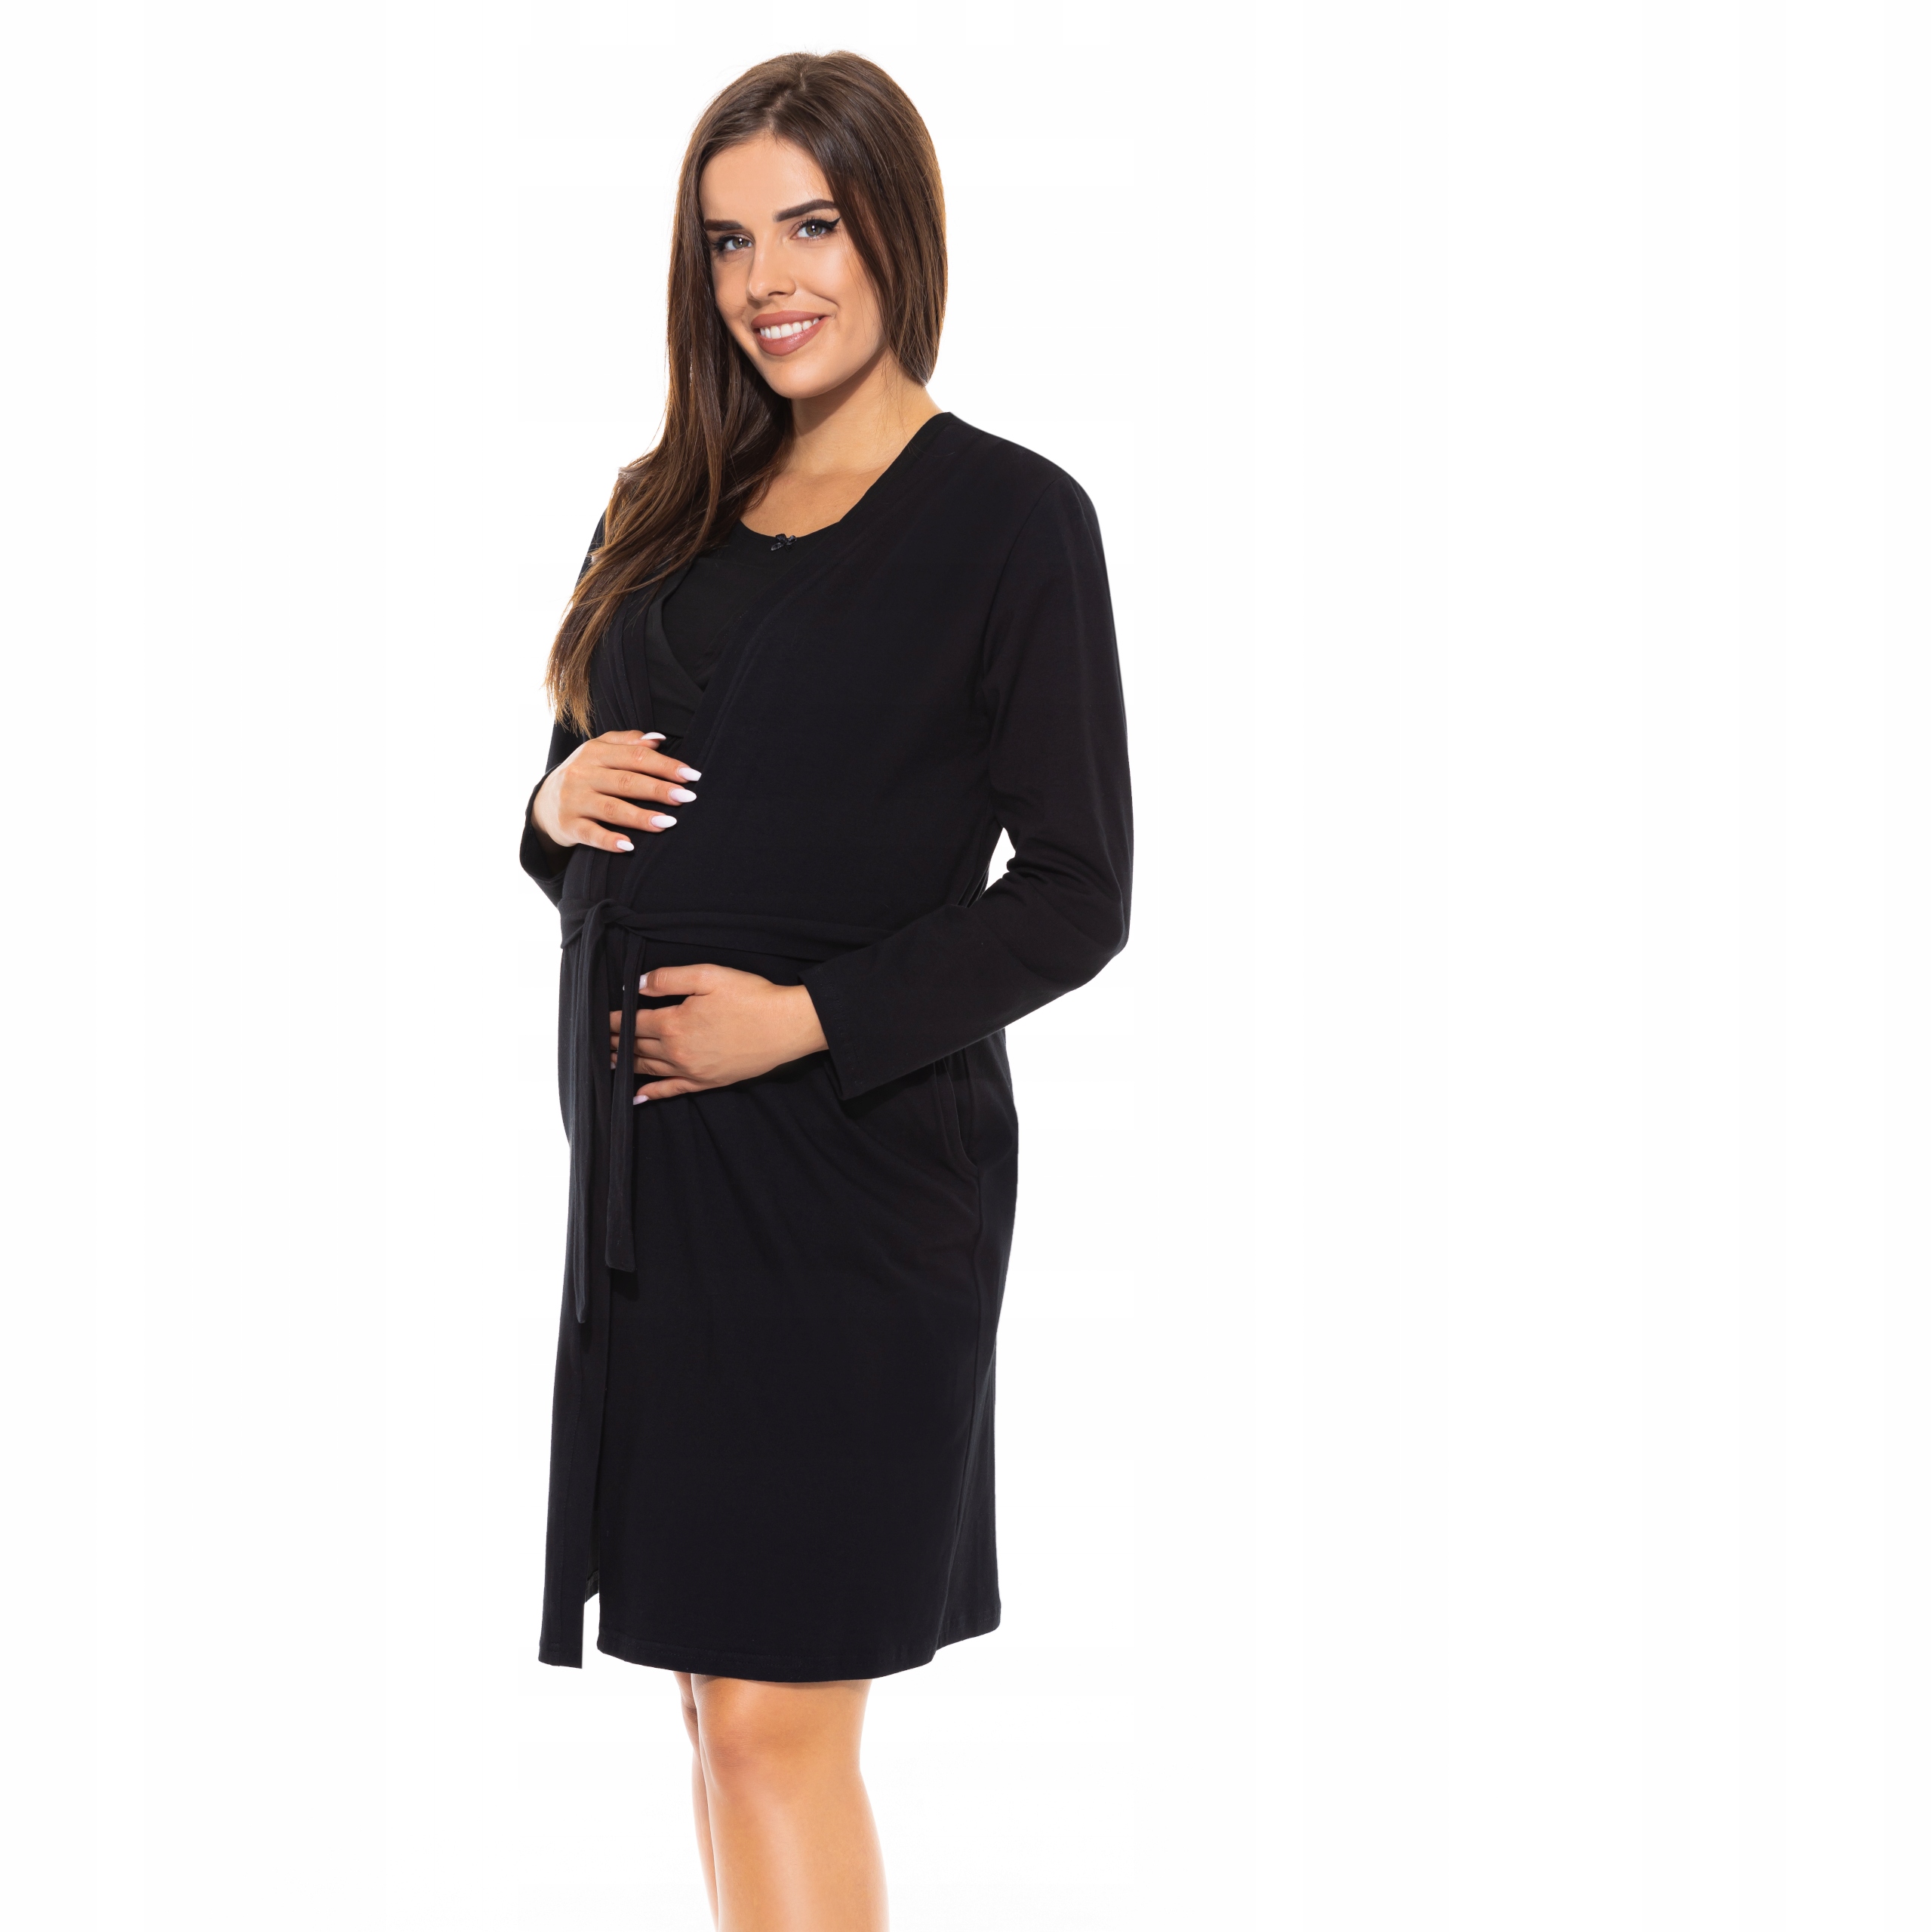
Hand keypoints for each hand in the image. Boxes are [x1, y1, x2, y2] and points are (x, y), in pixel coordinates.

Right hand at [533, 730, 700, 853]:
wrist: (543, 803)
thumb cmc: (583, 775)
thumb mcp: (599, 751)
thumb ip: (627, 742)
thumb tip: (659, 739)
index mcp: (595, 752)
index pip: (636, 756)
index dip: (665, 765)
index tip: (691, 775)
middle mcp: (583, 774)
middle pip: (627, 781)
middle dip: (659, 789)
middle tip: (687, 797)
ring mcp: (574, 800)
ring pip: (612, 808)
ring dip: (641, 817)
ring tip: (668, 822)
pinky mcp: (568, 825)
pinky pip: (590, 834)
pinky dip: (609, 840)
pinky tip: (630, 847)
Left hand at [609, 965, 828, 1101]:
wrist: (786, 1027)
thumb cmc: (751, 997)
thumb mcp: (709, 975)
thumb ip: (670, 977)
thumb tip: (638, 985)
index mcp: (674, 1022)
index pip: (633, 1022)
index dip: (614, 1020)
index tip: (601, 1018)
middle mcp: (678, 1051)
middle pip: (636, 1047)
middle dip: (615, 1043)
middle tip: (599, 1041)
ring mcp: (692, 1070)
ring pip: (648, 1069)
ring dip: (625, 1065)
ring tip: (609, 1062)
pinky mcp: (708, 1082)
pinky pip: (672, 1091)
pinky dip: (652, 1094)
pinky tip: (638, 1096)